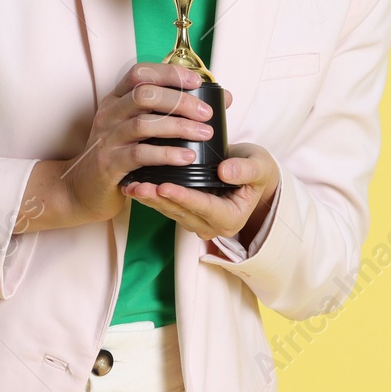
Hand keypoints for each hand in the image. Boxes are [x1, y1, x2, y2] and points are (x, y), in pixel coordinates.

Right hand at [56, 62, 230, 225]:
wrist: (81, 190)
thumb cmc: (116, 157)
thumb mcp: (136, 130)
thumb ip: (167, 114)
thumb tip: (217, 101)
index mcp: (115, 100)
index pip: (139, 74)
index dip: (168, 74)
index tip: (196, 81)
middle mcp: (108, 114)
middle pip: (144, 95)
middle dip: (180, 101)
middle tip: (206, 114)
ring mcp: (107, 139)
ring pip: (143, 123)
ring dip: (178, 127)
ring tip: (203, 134)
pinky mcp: (109, 164)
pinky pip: (140, 154)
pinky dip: (167, 154)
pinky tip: (186, 156)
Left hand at [121, 140, 279, 246]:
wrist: (252, 174)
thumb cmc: (256, 168)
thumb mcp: (259, 165)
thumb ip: (246, 170)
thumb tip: (226, 172)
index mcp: (231, 218)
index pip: (204, 207)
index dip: (183, 197)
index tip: (164, 185)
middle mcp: (212, 226)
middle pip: (181, 212)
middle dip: (159, 198)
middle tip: (138, 186)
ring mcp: (197, 223)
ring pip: (170, 211)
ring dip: (150, 199)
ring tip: (131, 185)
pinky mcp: (186, 214)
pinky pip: (166, 206)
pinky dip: (150, 196)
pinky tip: (133, 184)